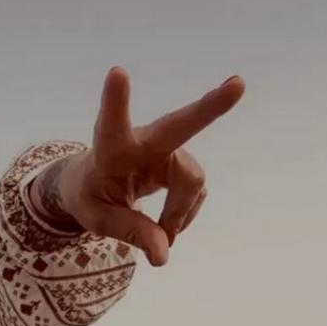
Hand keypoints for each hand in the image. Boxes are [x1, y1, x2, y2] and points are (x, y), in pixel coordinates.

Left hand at [52, 68, 244, 266]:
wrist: (92, 184)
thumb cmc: (89, 195)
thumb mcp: (97, 219)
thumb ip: (129, 232)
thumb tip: (163, 253)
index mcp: (110, 148)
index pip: (111, 124)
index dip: (116, 101)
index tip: (116, 72)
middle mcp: (143, 141)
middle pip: (179, 126)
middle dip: (209, 107)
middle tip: (238, 85)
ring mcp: (167, 149)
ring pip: (191, 181)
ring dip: (179, 213)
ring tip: (162, 237)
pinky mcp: (182, 163)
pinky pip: (195, 192)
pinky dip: (183, 215)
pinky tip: (168, 226)